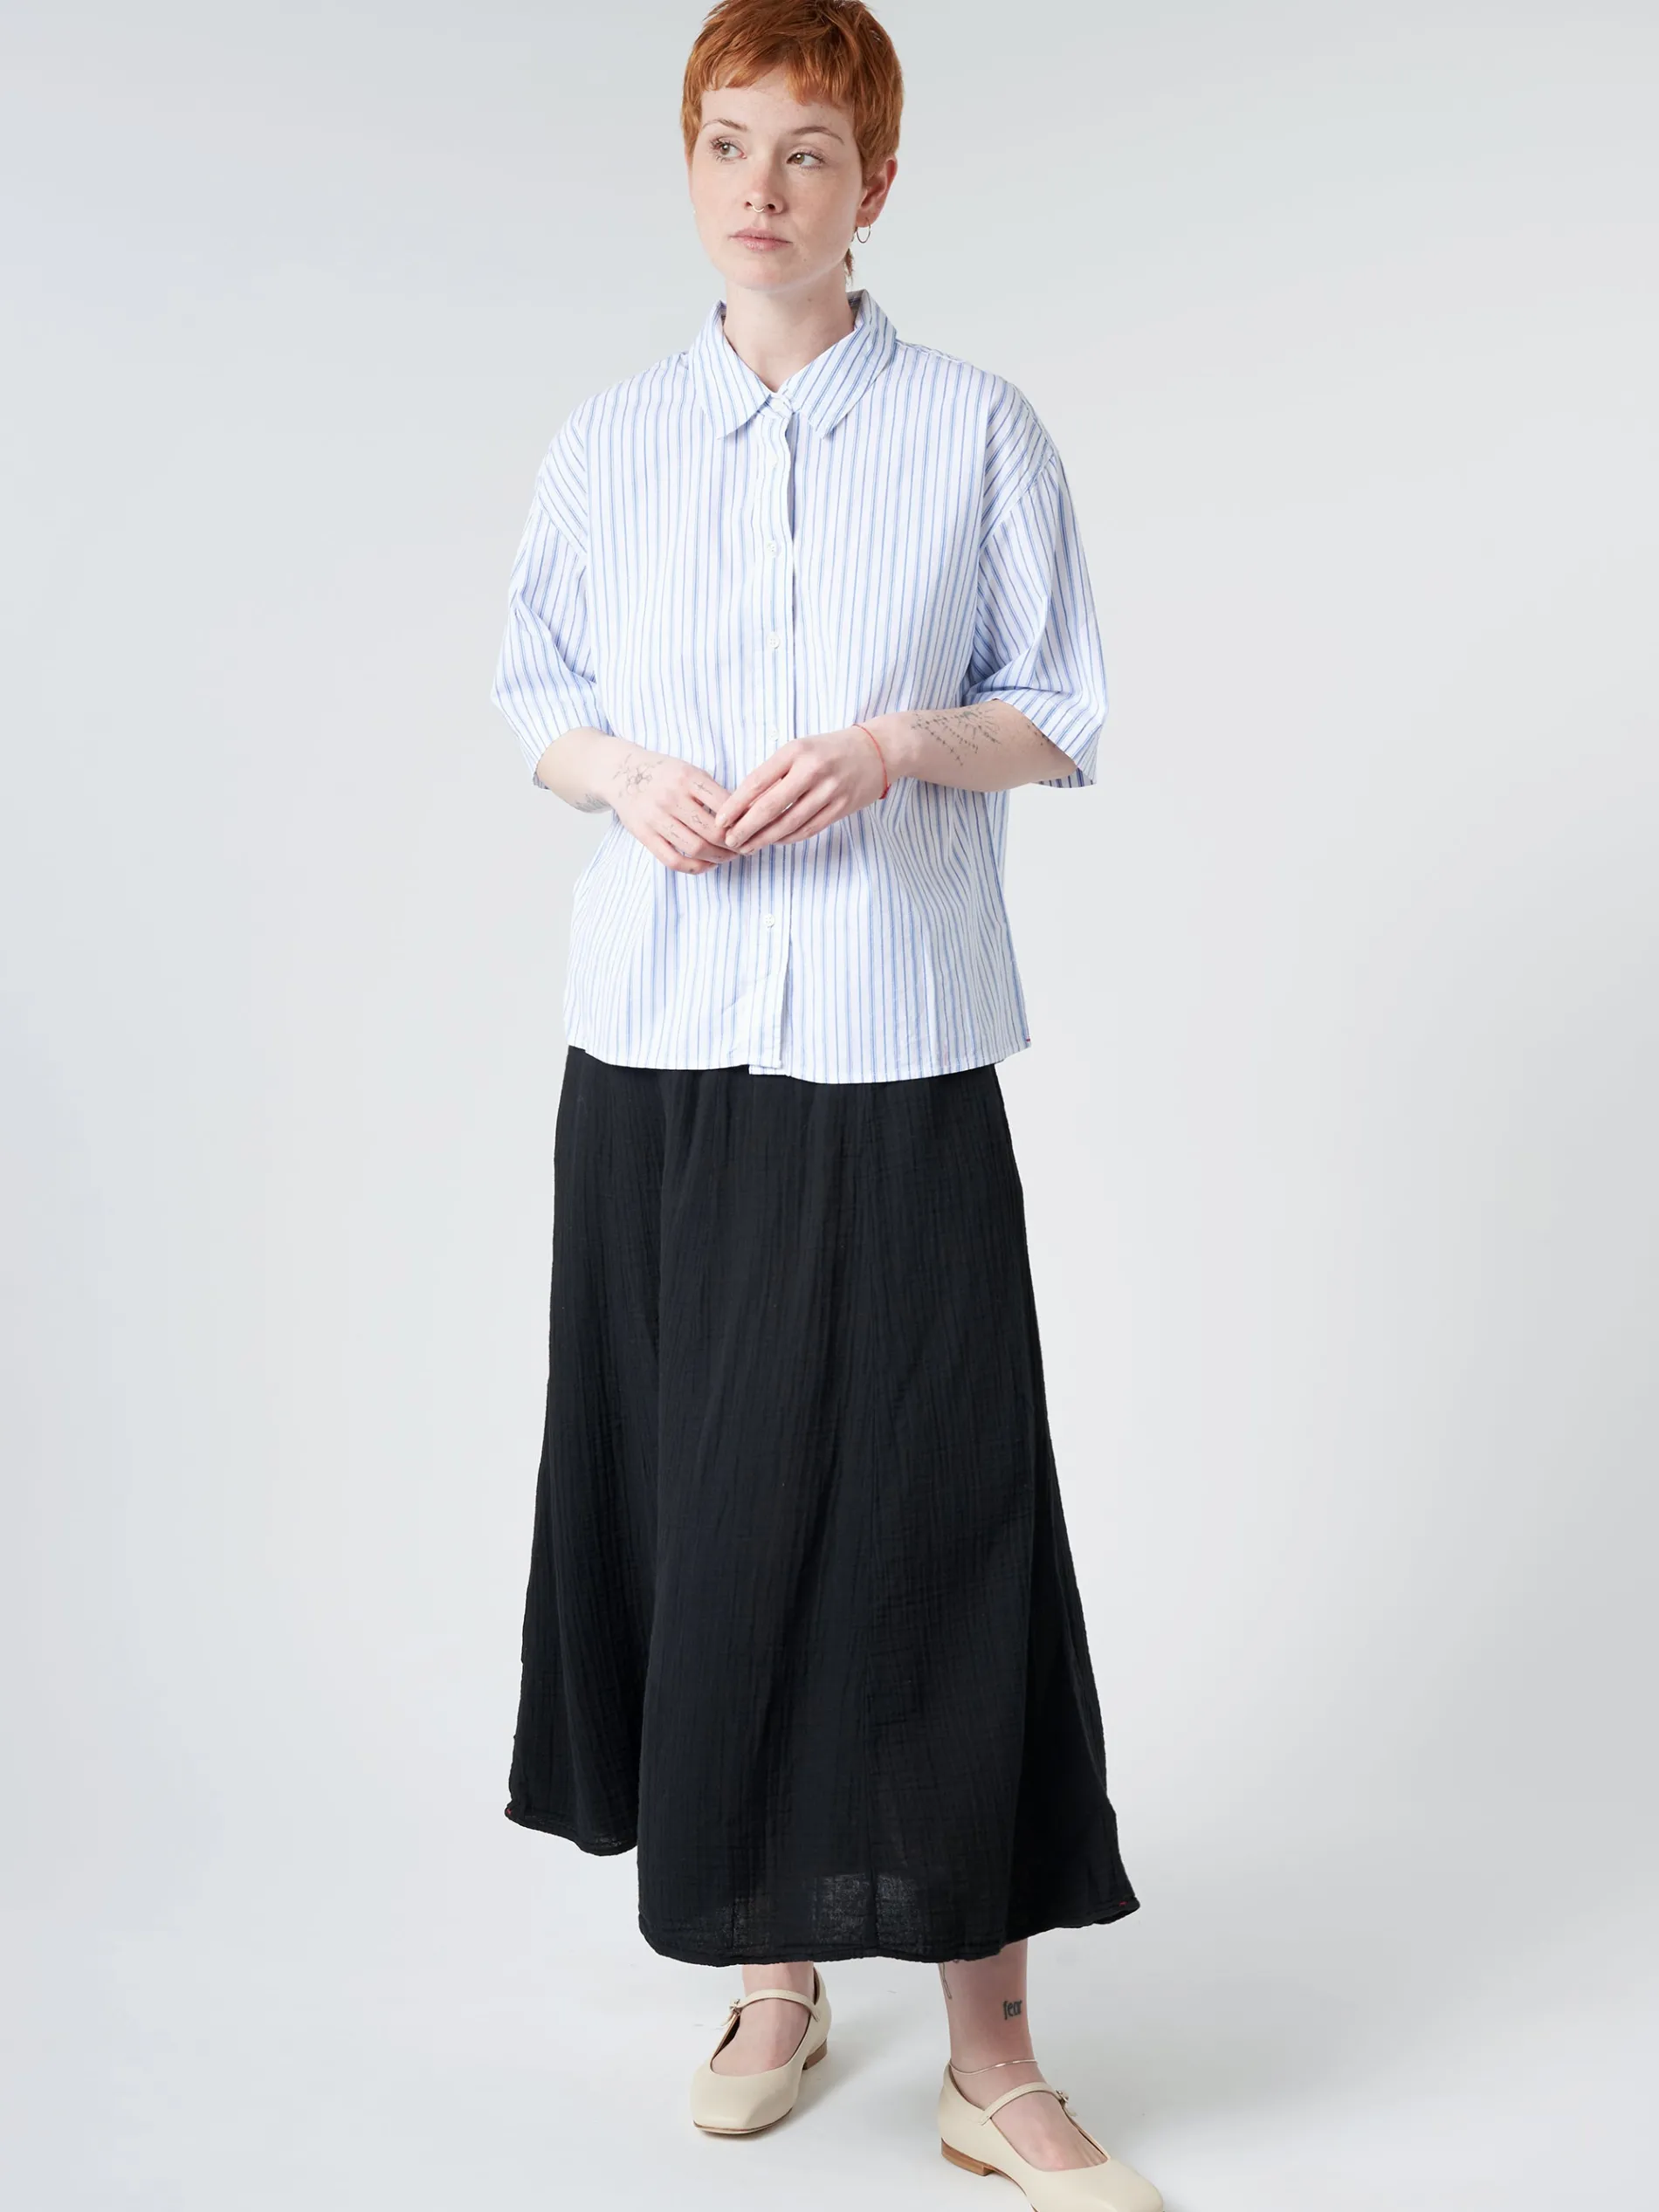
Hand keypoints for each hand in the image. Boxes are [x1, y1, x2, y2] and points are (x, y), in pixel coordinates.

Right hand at [609, 748, 738, 872]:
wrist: (621, 773)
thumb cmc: (664, 774)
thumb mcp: (689, 770)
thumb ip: (712, 791)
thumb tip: (744, 816)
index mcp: (688, 777)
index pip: (725, 804)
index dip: (742, 821)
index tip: (750, 828)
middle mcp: (671, 797)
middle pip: (713, 831)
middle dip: (733, 844)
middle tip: (743, 848)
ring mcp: (656, 817)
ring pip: (695, 848)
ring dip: (718, 858)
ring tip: (728, 857)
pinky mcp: (644, 835)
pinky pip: (673, 860)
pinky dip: (695, 868)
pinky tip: (707, 865)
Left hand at [711, 726, 886, 853]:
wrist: (877, 750)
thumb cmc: (829, 750)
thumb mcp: (800, 749)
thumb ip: (775, 772)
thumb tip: (743, 803)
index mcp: (796, 751)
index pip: (757, 782)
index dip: (736, 805)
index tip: (720, 820)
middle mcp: (812, 770)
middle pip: (770, 807)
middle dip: (746, 828)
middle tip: (729, 841)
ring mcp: (829, 791)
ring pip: (789, 823)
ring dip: (765, 839)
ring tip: (748, 846)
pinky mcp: (841, 807)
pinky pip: (808, 828)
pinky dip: (788, 838)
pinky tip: (774, 841)